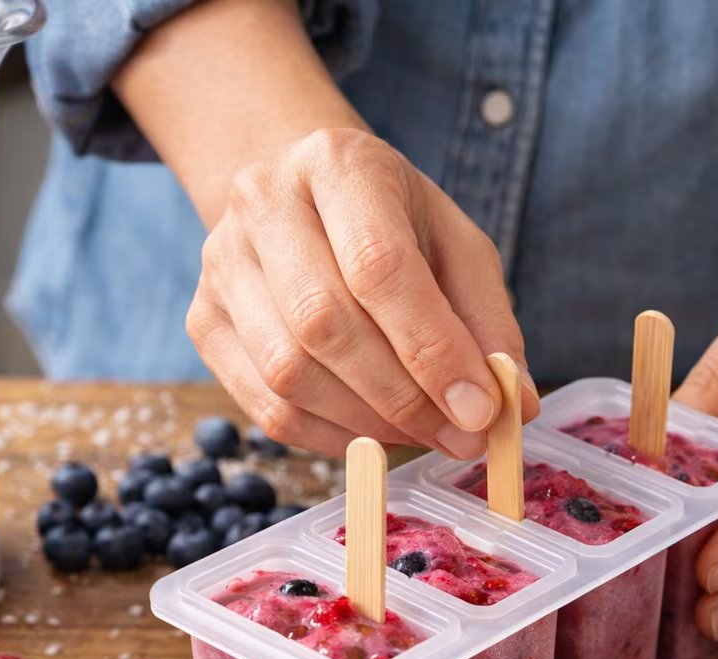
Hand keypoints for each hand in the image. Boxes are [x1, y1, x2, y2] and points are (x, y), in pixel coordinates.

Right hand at [185, 128, 538, 457]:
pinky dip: (328, 436)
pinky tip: (373, 433)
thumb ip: (488, 322)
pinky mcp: (202, 319)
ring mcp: (220, 262)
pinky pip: (264, 406)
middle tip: (460, 435)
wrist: (301, 199)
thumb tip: (515, 406)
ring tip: (422, 433)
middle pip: (324, 323)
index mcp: (337, 162)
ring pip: (288, 373)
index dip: (433, 349)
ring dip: (367, 423)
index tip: (481, 409)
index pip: (380, 266)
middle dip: (403, 397)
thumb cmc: (391, 223)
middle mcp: (262, 202)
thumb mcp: (455, 246)